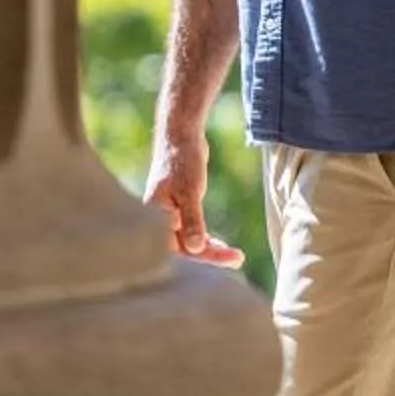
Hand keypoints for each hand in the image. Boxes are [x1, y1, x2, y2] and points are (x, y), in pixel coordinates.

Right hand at [143, 127, 243, 267]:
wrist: (180, 136)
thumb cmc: (181, 161)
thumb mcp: (190, 191)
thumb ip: (192, 221)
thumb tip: (196, 249)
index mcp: (156, 218)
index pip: (179, 249)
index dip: (205, 256)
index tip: (230, 258)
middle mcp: (160, 220)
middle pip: (184, 249)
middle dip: (210, 255)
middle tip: (238, 259)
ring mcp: (168, 216)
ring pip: (188, 241)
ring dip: (209, 248)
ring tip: (234, 256)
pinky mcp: (178, 210)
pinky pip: (190, 231)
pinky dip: (204, 238)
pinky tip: (219, 244)